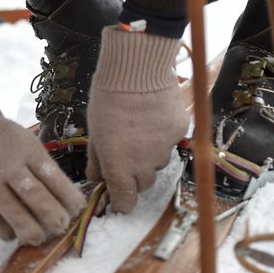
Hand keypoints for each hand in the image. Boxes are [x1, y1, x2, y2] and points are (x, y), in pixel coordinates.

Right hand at [0, 69, 84, 244]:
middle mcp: (10, 166)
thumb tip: (60, 194)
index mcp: (28, 150)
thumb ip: (38, 165)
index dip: (68, 196)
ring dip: (30, 229)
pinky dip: (5, 228)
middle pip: (36, 196)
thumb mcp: (23, 140)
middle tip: (62, 227)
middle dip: (53, 216)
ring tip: (40, 239)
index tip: (78, 209)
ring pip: (14, 211)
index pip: (53, 177)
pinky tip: (13, 235)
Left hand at [87, 27, 188, 212]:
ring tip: (140, 129)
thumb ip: (97, 160)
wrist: (137, 70)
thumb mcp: (94, 132)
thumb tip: (96, 178)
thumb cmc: (108, 99)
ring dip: (149, 154)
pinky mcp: (179, 132)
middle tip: (126, 153)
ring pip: (158, 162)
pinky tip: (153, 116)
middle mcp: (144, 164)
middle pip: (143, 183)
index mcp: (119, 167)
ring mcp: (165, 148)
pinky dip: (162, 135)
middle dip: (134, 175)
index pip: (125, 201)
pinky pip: (171, 142)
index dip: (121, 202)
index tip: (118, 199)